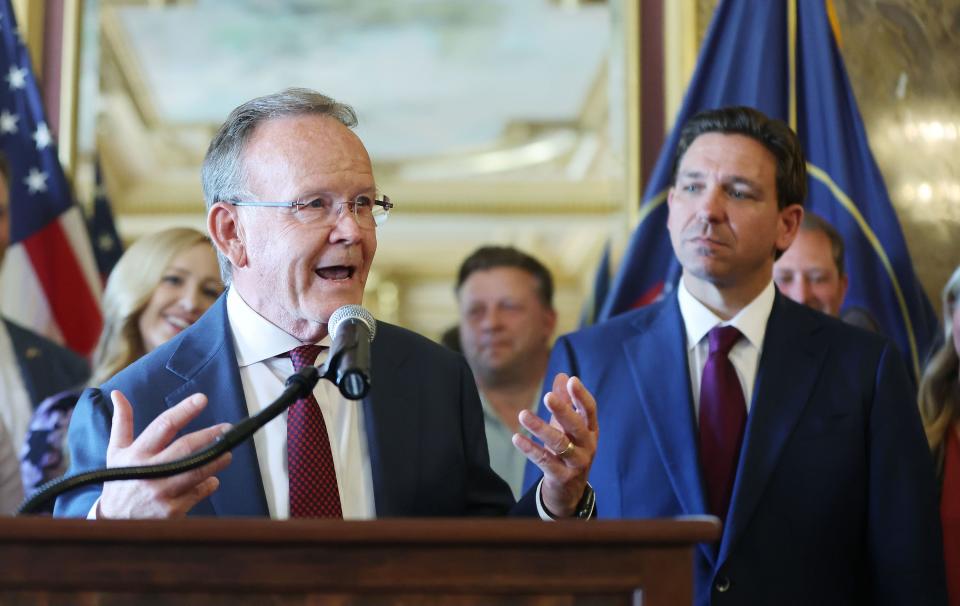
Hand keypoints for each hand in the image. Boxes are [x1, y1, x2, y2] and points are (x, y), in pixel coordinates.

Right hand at [98, 390, 232, 518]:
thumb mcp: (115, 452)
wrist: (114, 522)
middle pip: (186, 448)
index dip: (184, 411)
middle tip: (227, 428)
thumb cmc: (119, 481)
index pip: (163, 426)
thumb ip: (122, 422)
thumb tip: (118, 394)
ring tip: (226, 453)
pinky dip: (209, 484)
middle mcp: (149, 472)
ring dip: (216, 461)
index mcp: (136, 453)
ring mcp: (161, 492)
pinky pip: (198, 493)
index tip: (202, 399)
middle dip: (210, 435)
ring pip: (197, 471)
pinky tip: (212, 480)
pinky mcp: (172, 511)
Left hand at [513, 373, 597, 516]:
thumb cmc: (569, 451)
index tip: (572, 381)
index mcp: (591, 431)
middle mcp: (588, 446)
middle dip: (563, 411)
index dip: (581, 396)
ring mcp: (576, 463)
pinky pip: (544, 461)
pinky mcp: (562, 477)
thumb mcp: (568, 427)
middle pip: (577, 426)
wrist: (570, 491)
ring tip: (523, 414)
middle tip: (547, 396)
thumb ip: (566, 402)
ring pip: (559, 444)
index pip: (589, 411)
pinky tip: (517, 437)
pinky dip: (530, 448)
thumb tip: (562, 375)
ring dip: (540, 428)